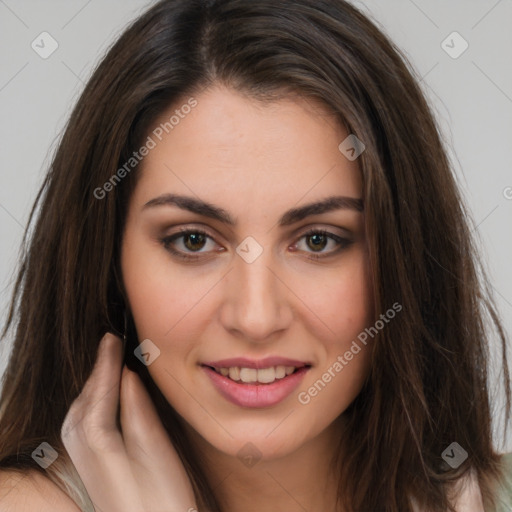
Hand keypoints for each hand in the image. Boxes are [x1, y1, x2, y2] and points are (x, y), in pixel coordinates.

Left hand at [61, 333, 197, 511]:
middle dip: (96, 371)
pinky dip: (92, 403)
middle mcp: (85, 456)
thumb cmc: (165, 500)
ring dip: (93, 385)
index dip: (105, 365)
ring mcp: (86, 465)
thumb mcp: (158, 452)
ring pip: (79, 414)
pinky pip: (82, 427)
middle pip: (83, 403)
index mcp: (101, 449)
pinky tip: (105, 397)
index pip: (97, 396)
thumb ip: (138, 411)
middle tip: (110, 341)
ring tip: (108, 361)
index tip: (112, 338)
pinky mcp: (92, 470)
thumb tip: (127, 375)